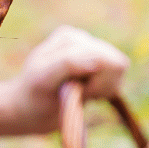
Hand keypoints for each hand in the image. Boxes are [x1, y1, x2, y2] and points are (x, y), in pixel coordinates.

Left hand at [8, 25, 129, 133]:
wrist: (28, 109)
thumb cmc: (33, 94)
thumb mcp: (44, 78)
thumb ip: (68, 64)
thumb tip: (97, 61)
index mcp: (70, 38)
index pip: (104, 58)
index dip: (96, 82)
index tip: (74, 93)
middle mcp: (83, 40)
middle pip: (118, 62)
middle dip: (102, 85)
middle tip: (78, 94)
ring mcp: (92, 51)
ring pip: (120, 68)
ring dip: (104, 88)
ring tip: (80, 94)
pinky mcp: (99, 66)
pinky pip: (118, 78)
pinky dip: (106, 90)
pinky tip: (87, 93)